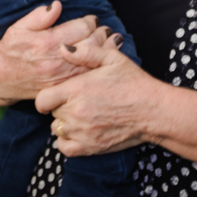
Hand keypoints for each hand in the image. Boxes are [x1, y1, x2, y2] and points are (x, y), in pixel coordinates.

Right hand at [0, 1, 99, 105]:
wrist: (0, 78)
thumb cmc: (10, 49)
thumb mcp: (19, 27)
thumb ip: (39, 16)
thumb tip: (57, 6)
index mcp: (48, 42)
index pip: (82, 27)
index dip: (90, 21)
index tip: (91, 20)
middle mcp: (58, 60)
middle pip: (92, 43)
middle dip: (101, 33)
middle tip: (103, 29)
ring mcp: (63, 76)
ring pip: (94, 61)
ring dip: (106, 49)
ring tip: (110, 40)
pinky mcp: (64, 87)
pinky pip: (88, 76)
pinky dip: (99, 66)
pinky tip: (104, 59)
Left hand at [36, 33, 154, 156]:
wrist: (153, 111)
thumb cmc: (134, 83)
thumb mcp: (112, 59)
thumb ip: (85, 52)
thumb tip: (63, 48)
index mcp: (77, 90)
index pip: (42, 99)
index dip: (45, 97)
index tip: (54, 95)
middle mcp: (75, 113)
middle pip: (52, 113)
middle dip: (60, 106)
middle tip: (76, 101)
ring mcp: (82, 132)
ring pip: (57, 129)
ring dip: (64, 123)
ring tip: (79, 115)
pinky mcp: (90, 148)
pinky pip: (64, 148)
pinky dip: (66, 141)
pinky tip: (77, 132)